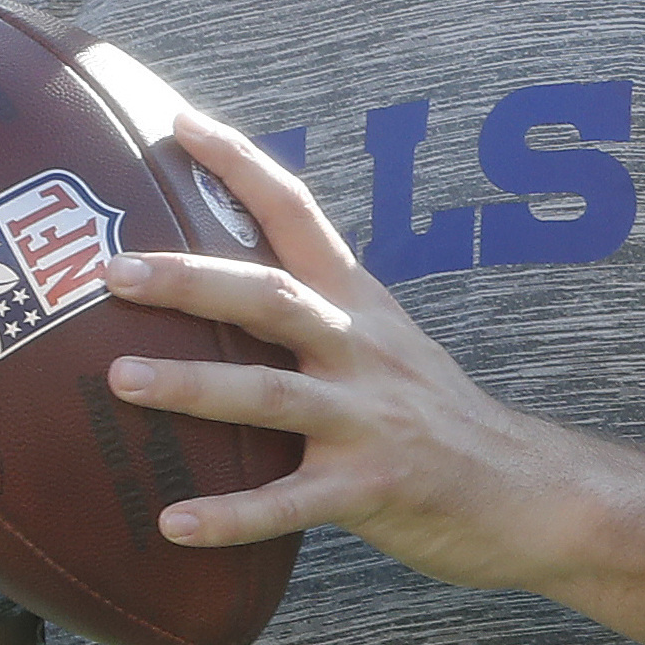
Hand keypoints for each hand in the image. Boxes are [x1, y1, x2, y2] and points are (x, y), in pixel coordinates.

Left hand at [104, 110, 616, 589]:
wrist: (531, 491)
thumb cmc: (435, 418)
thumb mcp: (386, 344)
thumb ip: (314, 317)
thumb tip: (214, 292)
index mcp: (359, 304)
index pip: (299, 212)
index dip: (241, 163)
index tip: (179, 120)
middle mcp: (362, 349)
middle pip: (271, 298)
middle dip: (190, 280)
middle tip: (113, 272)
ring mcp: (369, 419)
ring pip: (271, 395)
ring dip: (192, 387)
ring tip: (120, 379)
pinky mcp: (373, 488)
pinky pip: (290, 504)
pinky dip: (230, 516)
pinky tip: (171, 524)